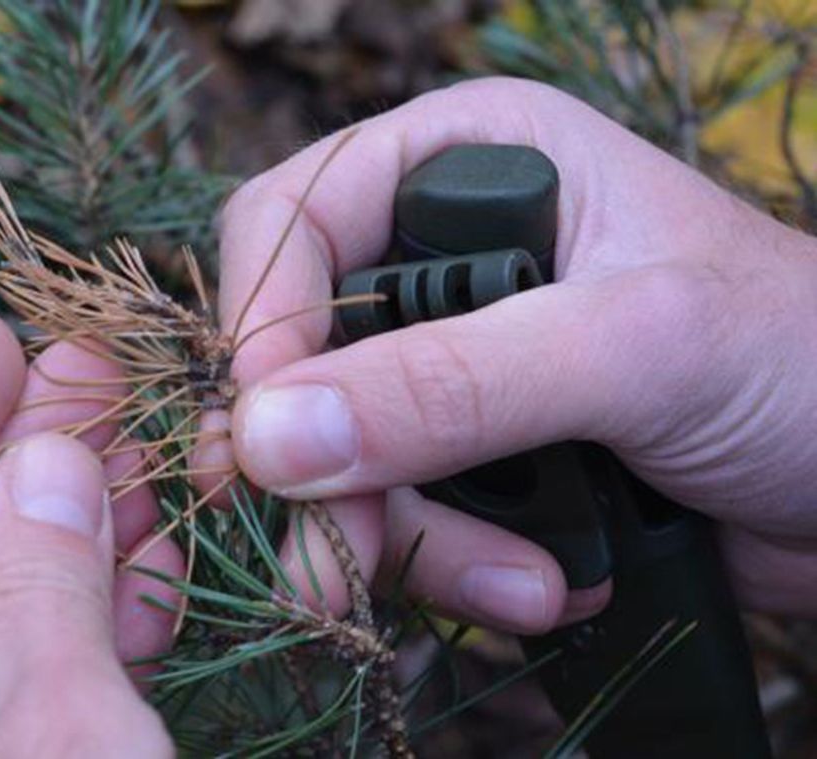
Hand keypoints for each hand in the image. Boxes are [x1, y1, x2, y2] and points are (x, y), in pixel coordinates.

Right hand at [216, 77, 816, 631]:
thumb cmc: (798, 359)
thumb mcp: (631, 348)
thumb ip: (453, 385)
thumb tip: (268, 436)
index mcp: (468, 162)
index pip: (293, 220)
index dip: (263, 327)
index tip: (263, 442)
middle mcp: (442, 257)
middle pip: (302, 356)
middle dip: (332, 471)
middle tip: (330, 565)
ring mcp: (453, 367)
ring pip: (344, 457)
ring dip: (414, 539)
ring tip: (523, 583)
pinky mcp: (473, 457)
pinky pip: (401, 516)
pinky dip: (457, 568)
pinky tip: (544, 587)